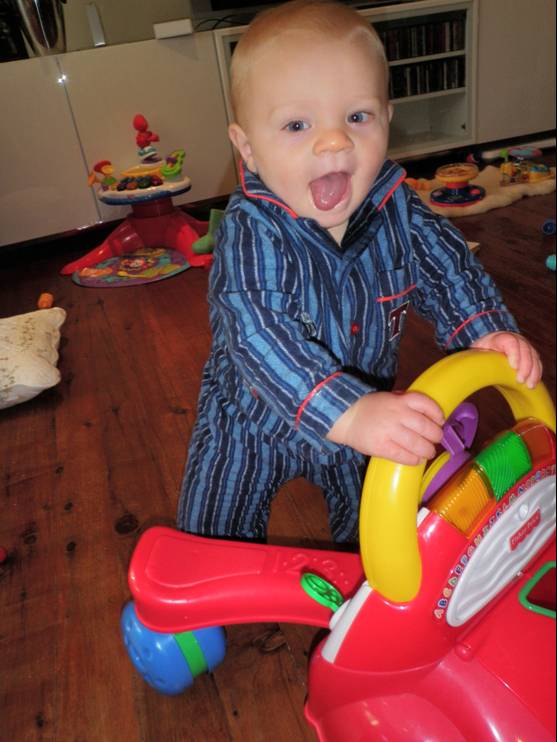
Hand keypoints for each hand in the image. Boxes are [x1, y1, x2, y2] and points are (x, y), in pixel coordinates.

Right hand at [326, 391, 444, 465]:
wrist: (345, 417)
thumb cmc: (370, 408)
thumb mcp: (389, 397)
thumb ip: (406, 402)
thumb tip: (429, 414)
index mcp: (400, 400)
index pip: (426, 404)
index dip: (437, 414)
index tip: (440, 421)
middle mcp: (397, 414)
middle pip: (426, 427)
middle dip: (435, 436)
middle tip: (435, 440)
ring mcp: (389, 431)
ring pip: (418, 444)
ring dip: (427, 450)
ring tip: (428, 452)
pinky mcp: (381, 447)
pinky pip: (403, 456)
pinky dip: (414, 460)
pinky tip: (416, 460)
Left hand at [471, 332, 541, 388]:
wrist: (491, 341)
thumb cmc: (483, 348)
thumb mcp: (477, 351)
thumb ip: (475, 357)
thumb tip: (467, 371)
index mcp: (501, 338)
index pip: (511, 342)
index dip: (514, 354)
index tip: (513, 366)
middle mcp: (516, 340)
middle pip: (525, 350)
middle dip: (525, 366)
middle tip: (520, 380)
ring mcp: (524, 346)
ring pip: (533, 356)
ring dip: (533, 372)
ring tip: (529, 385)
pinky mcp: (530, 354)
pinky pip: (536, 362)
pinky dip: (537, 373)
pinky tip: (534, 383)